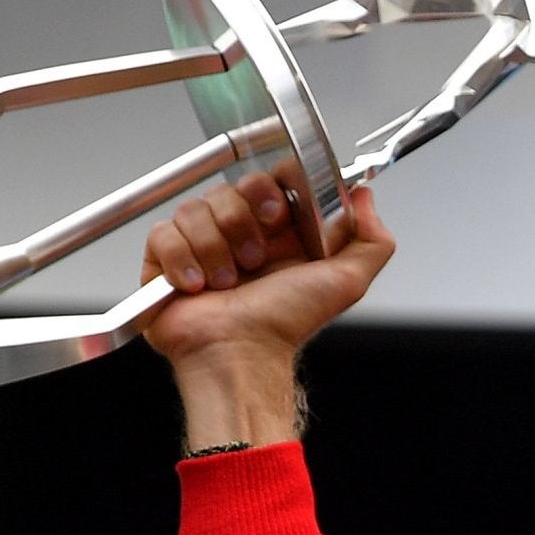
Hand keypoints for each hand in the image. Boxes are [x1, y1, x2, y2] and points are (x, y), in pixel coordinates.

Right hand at [140, 171, 396, 450]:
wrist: (239, 354)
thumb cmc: (284, 324)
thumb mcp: (346, 282)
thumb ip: (372, 240)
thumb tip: (365, 197)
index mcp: (277, 234)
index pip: (267, 179)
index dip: (269, 188)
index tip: (277, 213)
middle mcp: (239, 235)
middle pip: (229, 188)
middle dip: (242, 222)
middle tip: (255, 259)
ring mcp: (200, 245)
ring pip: (194, 208)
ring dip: (215, 248)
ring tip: (227, 283)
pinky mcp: (165, 260)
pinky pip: (163, 233)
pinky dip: (181, 260)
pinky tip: (197, 286)